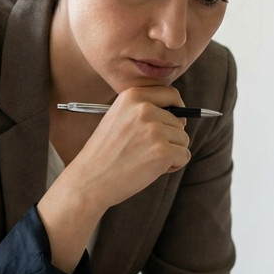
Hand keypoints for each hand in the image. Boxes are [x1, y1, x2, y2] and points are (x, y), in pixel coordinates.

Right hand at [64, 86, 191, 210]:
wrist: (89, 180)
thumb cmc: (104, 154)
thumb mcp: (117, 118)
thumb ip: (143, 110)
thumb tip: (180, 115)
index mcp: (132, 96)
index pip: (170, 94)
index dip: (177, 109)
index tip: (175, 120)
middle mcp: (144, 109)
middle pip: (179, 121)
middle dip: (170, 138)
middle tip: (147, 150)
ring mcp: (154, 130)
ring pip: (183, 139)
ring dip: (171, 152)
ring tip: (146, 160)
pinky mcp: (162, 151)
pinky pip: (184, 155)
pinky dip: (173, 165)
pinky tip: (152, 169)